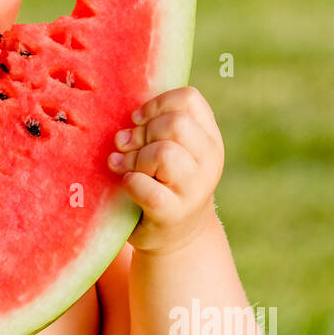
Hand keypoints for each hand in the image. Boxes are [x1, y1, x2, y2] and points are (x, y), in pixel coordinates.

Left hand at [108, 87, 223, 254]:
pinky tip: (127, 183)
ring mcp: (195, 189)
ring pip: (165, 152)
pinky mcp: (173, 213)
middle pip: (176, 123)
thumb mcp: (172, 149)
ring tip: (123, 165)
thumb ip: (157, 127)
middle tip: (126, 145)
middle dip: (142, 132)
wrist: (176, 235)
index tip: (138, 120)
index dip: (156, 104)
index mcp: (209, 138)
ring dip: (135, 157)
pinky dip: (129, 181)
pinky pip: (145, 186)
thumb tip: (129, 121)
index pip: (190, 99)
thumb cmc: (166, 182)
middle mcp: (210, 161)